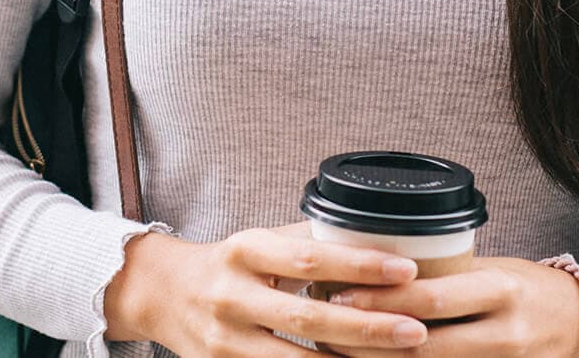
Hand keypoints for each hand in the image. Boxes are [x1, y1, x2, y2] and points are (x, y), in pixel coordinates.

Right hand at [105, 223, 433, 355]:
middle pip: (308, 315)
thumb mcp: (259, 242)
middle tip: (416, 330)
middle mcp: (231, 296)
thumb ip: (307, 242)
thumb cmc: (225, 264)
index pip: (309, 257)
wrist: (162, 294)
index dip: (359, 265)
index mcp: (245, 251)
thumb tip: (375, 237)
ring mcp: (225, 340)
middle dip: (367, 326)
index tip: (406, 269)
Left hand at [316, 257, 578, 357]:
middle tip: (326, 328)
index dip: (380, 300)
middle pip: (423, 345)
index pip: (431, 298)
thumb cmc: (528, 290)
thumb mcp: (494, 270)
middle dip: (367, 339)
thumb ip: (448, 276)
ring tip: (340, 350)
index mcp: (502, 290)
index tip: (337, 293)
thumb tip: (377, 271)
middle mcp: (505, 332)